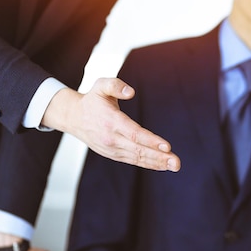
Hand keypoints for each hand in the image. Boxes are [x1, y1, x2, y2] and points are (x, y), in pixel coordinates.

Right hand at [42, 78, 179, 171]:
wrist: (74, 117)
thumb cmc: (92, 100)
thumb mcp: (101, 85)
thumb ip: (116, 85)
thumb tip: (131, 92)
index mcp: (111, 121)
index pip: (134, 134)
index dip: (151, 141)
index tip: (167, 146)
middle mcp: (111, 138)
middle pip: (139, 150)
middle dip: (159, 157)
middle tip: (176, 163)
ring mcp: (112, 148)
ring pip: (137, 158)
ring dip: (157, 163)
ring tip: (174, 165)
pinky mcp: (113, 154)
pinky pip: (133, 160)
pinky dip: (148, 164)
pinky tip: (161, 165)